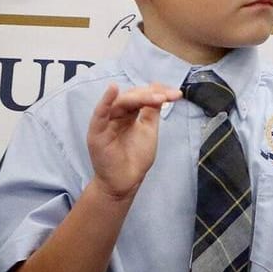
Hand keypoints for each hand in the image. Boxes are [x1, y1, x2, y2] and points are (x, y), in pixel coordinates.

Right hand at [85, 82, 181, 205]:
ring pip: (120, 103)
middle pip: (131, 97)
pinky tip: (113, 90)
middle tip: (168, 96)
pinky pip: (99, 115)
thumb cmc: (135, 157)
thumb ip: (151, 112)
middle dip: (151, 94)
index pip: (141, 97)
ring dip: (139, 97)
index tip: (175, 94)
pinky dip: (105, 101)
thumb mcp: (148, 130)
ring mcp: (106, 123)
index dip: (157, 93)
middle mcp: (116, 116)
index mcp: (128, 114)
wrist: (125, 181)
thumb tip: (160, 92)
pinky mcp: (97, 133)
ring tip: (157, 97)